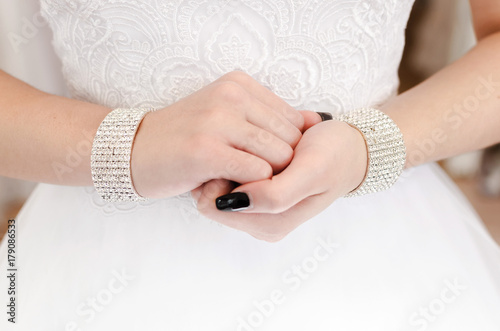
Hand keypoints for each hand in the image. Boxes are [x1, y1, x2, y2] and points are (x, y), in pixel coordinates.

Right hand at [131, 71, 318, 197]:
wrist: (134, 150)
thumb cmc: (186, 137)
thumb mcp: (229, 116)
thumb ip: (272, 117)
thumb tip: (318, 120)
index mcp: (239, 84)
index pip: (293, 119)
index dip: (286, 147)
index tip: (263, 160)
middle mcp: (231, 96)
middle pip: (290, 139)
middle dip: (279, 165)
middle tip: (251, 175)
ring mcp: (218, 121)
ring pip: (278, 156)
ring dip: (266, 177)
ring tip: (241, 180)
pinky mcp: (206, 150)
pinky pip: (257, 172)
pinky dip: (252, 186)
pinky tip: (230, 186)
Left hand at [193, 119, 367, 241]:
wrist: (351, 147)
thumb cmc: (335, 157)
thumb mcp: (312, 173)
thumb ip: (275, 195)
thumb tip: (230, 202)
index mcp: (269, 224)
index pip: (212, 205)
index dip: (219, 176)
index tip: (241, 152)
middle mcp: (259, 220)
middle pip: (211, 194)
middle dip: (226, 166)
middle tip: (253, 144)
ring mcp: (257, 204)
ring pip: (218, 179)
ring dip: (233, 157)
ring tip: (263, 142)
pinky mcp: (257, 188)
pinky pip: (230, 170)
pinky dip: (240, 153)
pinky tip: (262, 141)